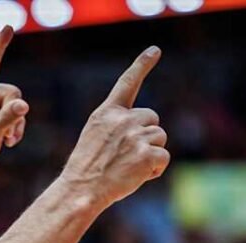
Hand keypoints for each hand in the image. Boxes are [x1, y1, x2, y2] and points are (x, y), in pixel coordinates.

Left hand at [0, 26, 29, 185]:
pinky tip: (9, 142)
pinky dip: (16, 129)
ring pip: (17, 105)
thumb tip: (24, 105)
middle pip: (12, 92)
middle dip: (14, 111)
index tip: (8, 26)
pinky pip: (17, 116)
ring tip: (7, 139)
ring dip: (16, 124)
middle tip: (6, 132)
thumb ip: (7, 118)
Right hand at [60, 47, 169, 208]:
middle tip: (127, 154)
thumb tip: (145, 126)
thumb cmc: (87, 168)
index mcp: (107, 113)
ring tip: (128, 166)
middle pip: (153, 119)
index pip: (127, 83)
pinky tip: (137, 175)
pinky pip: (163, 157)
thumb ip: (117, 124)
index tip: (155, 50)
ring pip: (159, 137)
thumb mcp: (95, 135)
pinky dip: (155, 169)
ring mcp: (135, 136)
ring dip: (151, 153)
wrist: (82, 190)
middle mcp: (123, 120)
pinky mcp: (147, 155)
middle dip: (147, 134)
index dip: (142, 64)